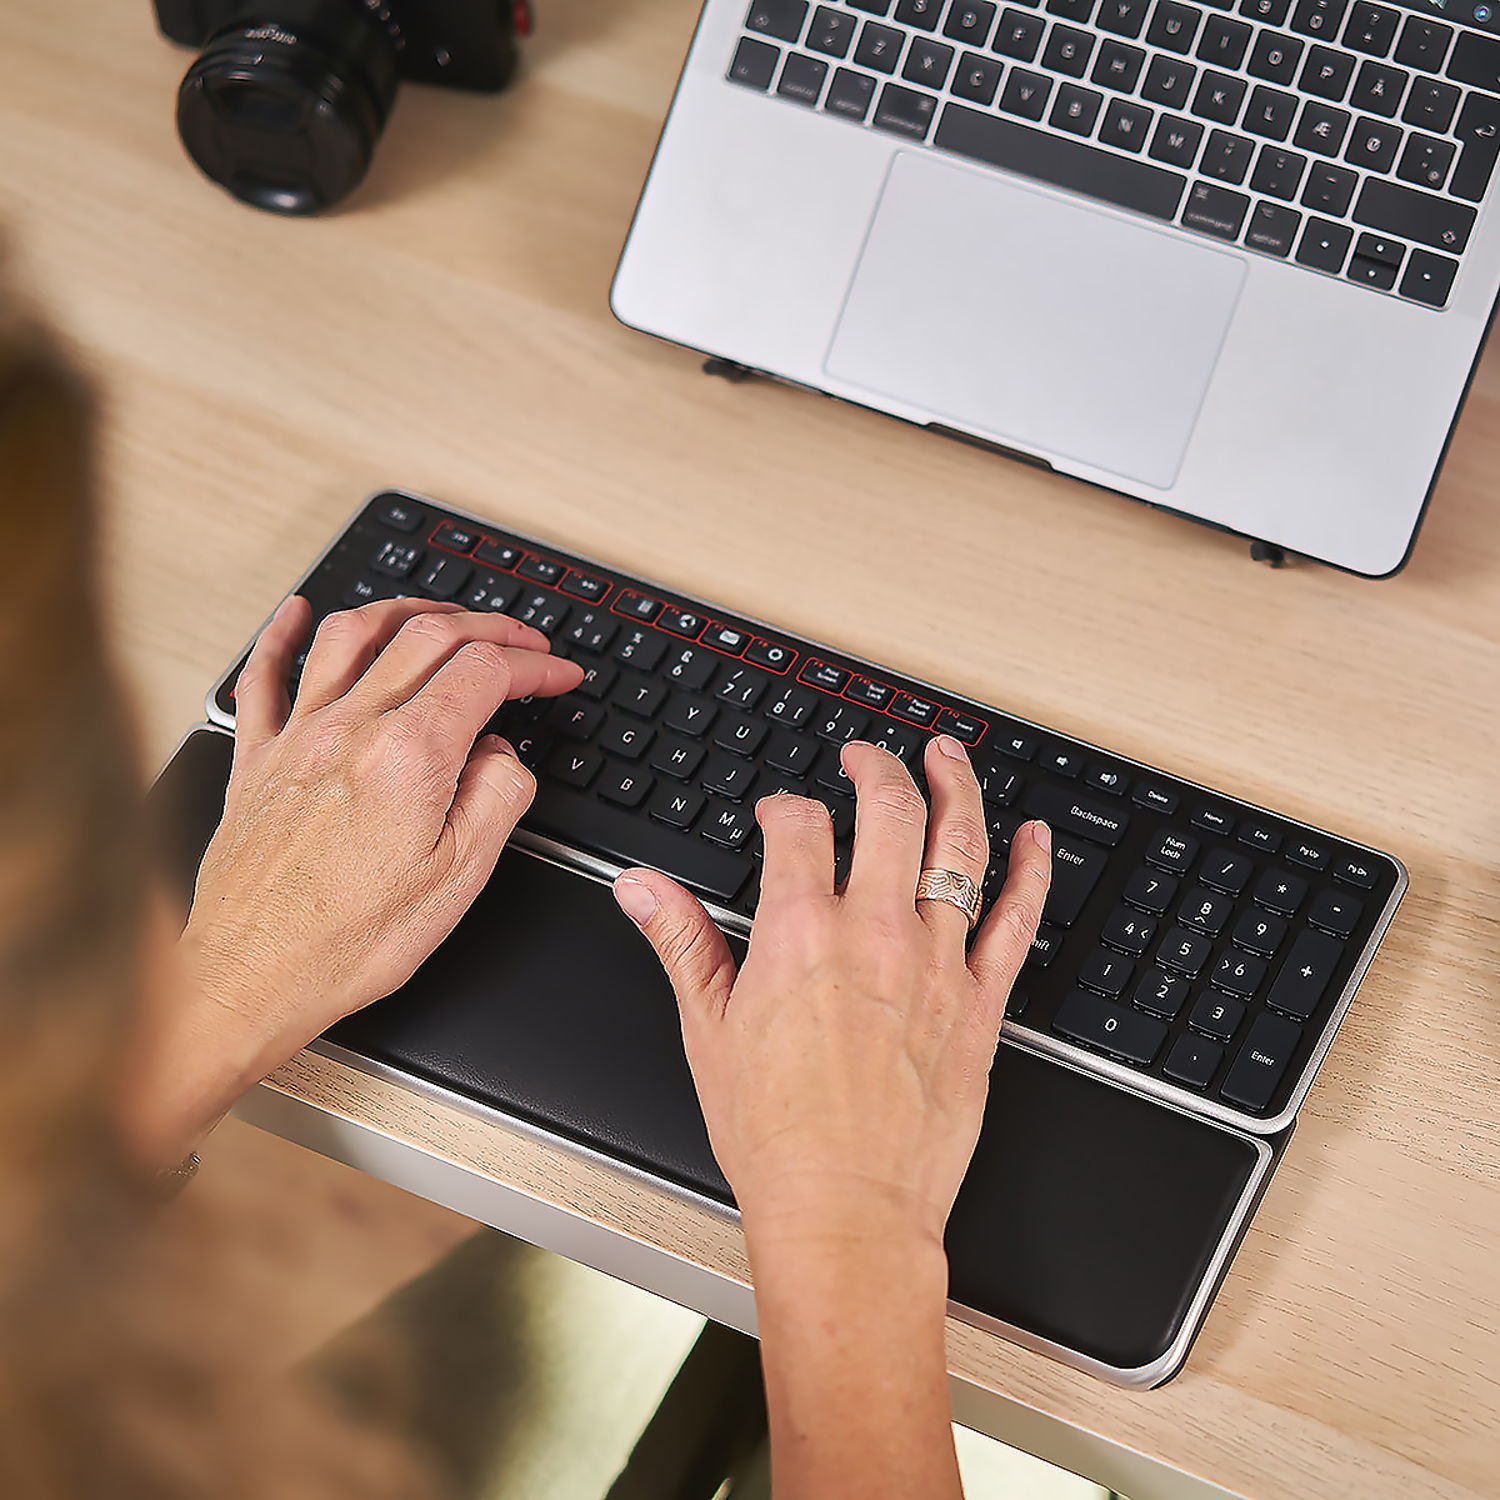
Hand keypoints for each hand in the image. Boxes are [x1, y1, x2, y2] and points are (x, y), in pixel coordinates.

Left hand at [130, 594, 581, 1161]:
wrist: (251, 977)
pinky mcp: (257, 760)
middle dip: (489, 626)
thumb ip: (498, 795)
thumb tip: (501, 750)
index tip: (558, 675)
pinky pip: (264, 674)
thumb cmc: (348, 941)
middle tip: (523, 643)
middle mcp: (351, 729)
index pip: (485, 671)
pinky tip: (295, 611)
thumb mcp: (461, 878)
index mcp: (409, 756)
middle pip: (428, 635)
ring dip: (407, 610)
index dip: (534, 663)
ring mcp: (299, 737)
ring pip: (354, 633)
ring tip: (441, 613)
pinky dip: (282, 632)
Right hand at [613, 736, 1050, 1499]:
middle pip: (888, 811)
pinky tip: (1034, 837)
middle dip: (875, 768)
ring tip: (947, 754)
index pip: (799, 828)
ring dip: (955, 788)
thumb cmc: (776, 1134)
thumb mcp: (709, 1029)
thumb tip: (641, 889)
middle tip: (865, 757)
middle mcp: (873, 932)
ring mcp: (936, 962)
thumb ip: (682, 941)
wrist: (847, 1212)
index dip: (786, 807)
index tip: (781, 816)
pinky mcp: (981, 1002)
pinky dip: (1032, 870)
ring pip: (959, 846)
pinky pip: (1018, 919)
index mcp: (800, 933)